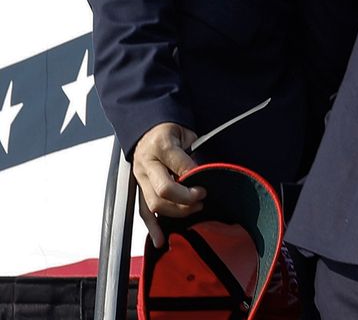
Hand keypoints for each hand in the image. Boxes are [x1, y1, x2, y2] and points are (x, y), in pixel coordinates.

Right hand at [131, 121, 202, 245]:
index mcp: (161, 146)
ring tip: (195, 209)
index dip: (195, 175)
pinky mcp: (138, 190)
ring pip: (154, 204)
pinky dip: (152, 227)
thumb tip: (204, 172)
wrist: (146, 130)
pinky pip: (143, 211)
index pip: (179, 165)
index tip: (206, 182)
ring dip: (177, 211)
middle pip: (164, 189)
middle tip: (202, 196)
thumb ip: (192, 152)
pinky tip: (160, 239)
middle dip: (186, 198)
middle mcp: (147, 164)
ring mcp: (140, 179)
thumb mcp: (185, 133)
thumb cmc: (170, 131)